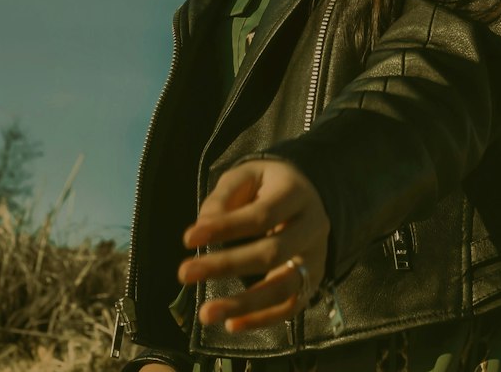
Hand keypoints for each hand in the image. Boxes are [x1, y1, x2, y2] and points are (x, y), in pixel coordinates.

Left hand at [177, 158, 330, 333]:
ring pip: (284, 287)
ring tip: (206, 313)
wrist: (305, 196)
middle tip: (184, 273)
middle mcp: (313, 227)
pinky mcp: (311, 282)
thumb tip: (203, 228)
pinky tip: (231, 325)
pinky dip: (261, 320)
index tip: (188, 239)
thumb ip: (223, 198)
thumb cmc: (268, 185)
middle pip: (273, 252)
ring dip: (243, 304)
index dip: (226, 228)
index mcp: (296, 193)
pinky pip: (289, 308)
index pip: (262, 215)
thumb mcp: (246, 176)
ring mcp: (316, 258)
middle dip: (227, 265)